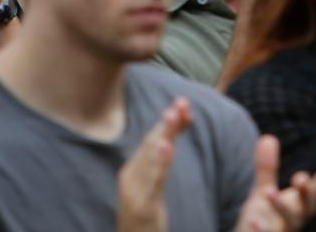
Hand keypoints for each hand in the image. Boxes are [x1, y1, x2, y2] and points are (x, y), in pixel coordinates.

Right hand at [118, 98, 190, 231]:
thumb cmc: (142, 213)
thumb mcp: (152, 185)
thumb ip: (160, 161)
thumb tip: (170, 136)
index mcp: (133, 169)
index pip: (152, 139)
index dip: (169, 121)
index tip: (185, 103)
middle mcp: (130, 176)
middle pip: (150, 144)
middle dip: (167, 122)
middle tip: (181, 102)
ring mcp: (134, 191)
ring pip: (150, 158)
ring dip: (163, 134)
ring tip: (173, 116)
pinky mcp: (141, 206)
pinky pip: (153, 182)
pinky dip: (160, 163)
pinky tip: (168, 147)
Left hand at [236, 135, 315, 231]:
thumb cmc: (266, 220)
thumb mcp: (266, 192)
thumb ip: (268, 168)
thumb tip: (268, 137)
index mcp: (300, 205)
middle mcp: (297, 219)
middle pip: (308, 207)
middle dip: (306, 192)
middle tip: (301, 177)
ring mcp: (284, 231)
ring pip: (289, 222)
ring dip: (280, 207)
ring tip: (268, 191)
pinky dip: (263, 230)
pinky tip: (254, 220)